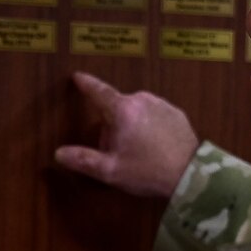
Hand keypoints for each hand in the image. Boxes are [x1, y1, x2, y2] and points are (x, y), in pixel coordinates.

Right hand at [54, 71, 199, 197]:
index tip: (78, 76)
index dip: (86, 84)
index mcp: (122, 110)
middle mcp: (141, 100)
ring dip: (132, 125)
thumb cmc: (147, 171)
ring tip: (140, 152)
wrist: (191, 174)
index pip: (98, 91)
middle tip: (118, 152)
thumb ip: (83, 160)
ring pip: (136, 111)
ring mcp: (161, 104)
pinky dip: (150, 126)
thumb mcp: (111, 171)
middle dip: (112, 125)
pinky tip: (155, 147)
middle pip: (117, 108)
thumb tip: (59, 153)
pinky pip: (154, 115)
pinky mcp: (176, 112)